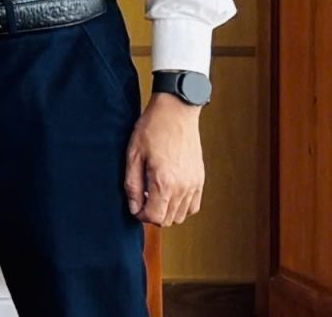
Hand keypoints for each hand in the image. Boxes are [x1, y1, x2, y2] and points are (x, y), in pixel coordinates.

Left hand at [124, 94, 203, 225]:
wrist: (176, 112)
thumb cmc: (152, 129)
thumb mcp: (133, 155)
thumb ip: (132, 185)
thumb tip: (134, 208)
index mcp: (164, 182)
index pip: (155, 217)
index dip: (140, 215)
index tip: (134, 205)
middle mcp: (183, 187)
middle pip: (168, 220)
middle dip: (152, 214)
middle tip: (141, 199)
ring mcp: (195, 184)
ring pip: (181, 216)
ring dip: (166, 211)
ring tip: (154, 194)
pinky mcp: (200, 179)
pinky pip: (193, 206)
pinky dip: (181, 206)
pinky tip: (169, 194)